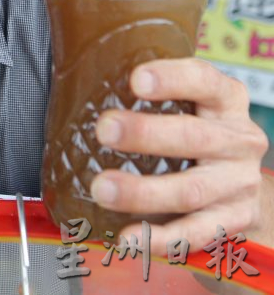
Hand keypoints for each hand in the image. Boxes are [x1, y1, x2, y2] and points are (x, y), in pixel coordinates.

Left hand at [88, 58, 269, 254]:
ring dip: (142, 192)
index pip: (203, 80)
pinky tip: (129, 238)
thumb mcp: (186, 105)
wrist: (239, 187)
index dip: (171, 78)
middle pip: (193, 136)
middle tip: (104, 129)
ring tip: (102, 189)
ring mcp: (238, 183)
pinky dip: (159, 238)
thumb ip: (145, 96)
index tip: (135, 80)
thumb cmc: (194, 133)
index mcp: (225, 99)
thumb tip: (76, 84)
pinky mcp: (233, 222)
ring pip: (190, 190)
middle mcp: (238, 139)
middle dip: (145, 134)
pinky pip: (194, 234)